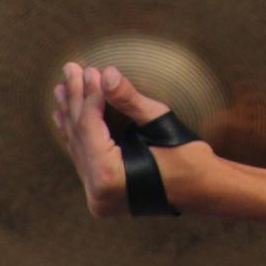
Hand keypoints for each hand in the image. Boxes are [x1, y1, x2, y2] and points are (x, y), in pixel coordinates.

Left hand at [51, 64, 216, 217]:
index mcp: (108, 176)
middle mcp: (97, 192)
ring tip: (62, 88)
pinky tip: (66, 118)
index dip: (90, 93)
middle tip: (69, 68)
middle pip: (79, 135)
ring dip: (72, 115)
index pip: (89, 125)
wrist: (203, 190)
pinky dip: (78, 135)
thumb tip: (107, 73)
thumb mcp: (159, 122)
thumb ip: (129, 99)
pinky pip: (84, 159)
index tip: (90, 68)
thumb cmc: (187, 157)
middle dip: (76, 99)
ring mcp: (98, 197)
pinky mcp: (102, 196)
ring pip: (78, 147)